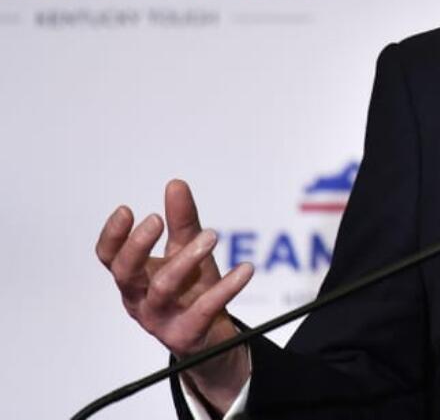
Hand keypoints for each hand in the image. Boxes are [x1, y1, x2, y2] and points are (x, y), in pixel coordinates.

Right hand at [96, 179, 253, 412]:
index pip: (110, 258)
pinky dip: (226, 288)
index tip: (126, 209)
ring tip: (212, 234)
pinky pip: (204, 309)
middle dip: (137, 246)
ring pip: (162, 289)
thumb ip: (182, 221)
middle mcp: (139, 300)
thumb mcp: (187, 251)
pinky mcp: (186, 335)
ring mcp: (160, 319)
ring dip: (186, 259)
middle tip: (157, 219)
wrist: (212, 337)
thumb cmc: (193, 290)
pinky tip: (246, 269)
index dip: (112, 235)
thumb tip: (175, 184)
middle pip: (125, 273)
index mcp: (135, 279)